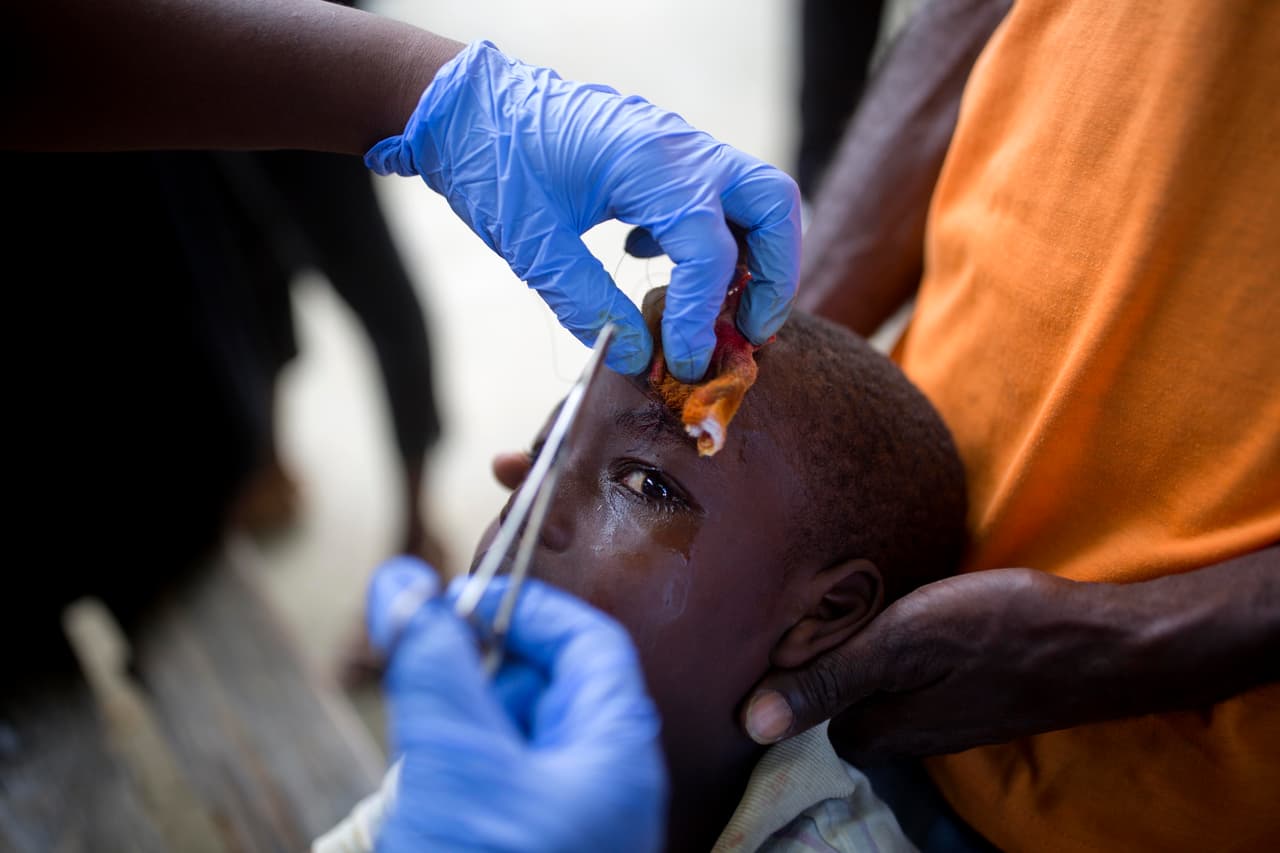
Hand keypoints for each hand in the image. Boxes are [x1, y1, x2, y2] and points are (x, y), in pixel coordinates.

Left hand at [365, 39, 800, 380]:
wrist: (462, 108)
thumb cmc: (491, 164)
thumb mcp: (532, 244)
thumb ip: (588, 304)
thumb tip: (640, 358)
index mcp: (649, 163)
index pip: (710, 249)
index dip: (703, 316)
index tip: (685, 362)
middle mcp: (679, 146)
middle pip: (774, 206)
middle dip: (774, 276)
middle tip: (749, 332)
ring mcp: (677, 145)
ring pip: (756, 199)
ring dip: (751, 260)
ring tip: (713, 314)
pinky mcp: (662, 156)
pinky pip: (717, 197)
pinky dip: (710, 239)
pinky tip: (653, 263)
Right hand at [368, 556, 667, 852]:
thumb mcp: (459, 762)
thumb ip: (433, 669)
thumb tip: (402, 582)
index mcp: (618, 748)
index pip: (586, 639)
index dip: (520, 610)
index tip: (453, 608)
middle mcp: (602, 781)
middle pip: (539, 687)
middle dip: (472, 683)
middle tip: (419, 700)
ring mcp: (566, 819)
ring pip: (503, 741)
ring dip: (452, 743)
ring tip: (424, 781)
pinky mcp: (526, 845)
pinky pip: (487, 792)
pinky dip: (450, 786)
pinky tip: (426, 813)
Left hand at [740, 569, 1145, 758]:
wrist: (1106, 642)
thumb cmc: (1002, 630)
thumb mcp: (904, 643)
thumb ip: (830, 679)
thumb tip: (753, 723)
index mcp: (882, 732)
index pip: (807, 710)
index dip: (800, 665)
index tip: (801, 619)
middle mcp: (909, 739)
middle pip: (844, 698)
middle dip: (836, 653)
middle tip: (840, 598)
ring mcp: (944, 721)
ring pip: (880, 685)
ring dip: (873, 645)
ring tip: (876, 597)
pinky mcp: (971, 699)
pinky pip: (917, 677)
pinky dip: (909, 646)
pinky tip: (923, 610)